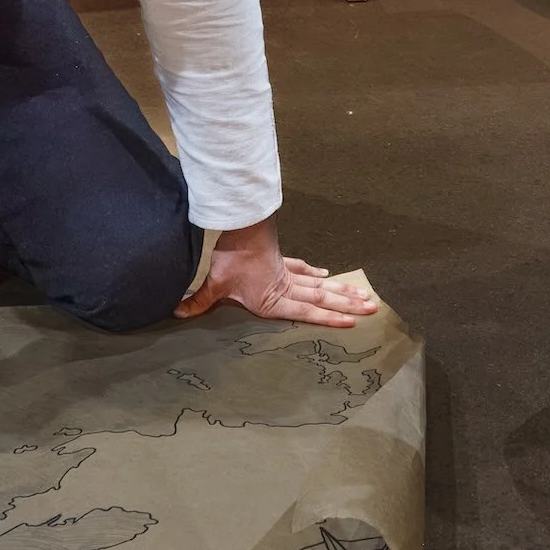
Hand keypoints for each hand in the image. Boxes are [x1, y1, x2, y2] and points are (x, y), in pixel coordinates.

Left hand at [175, 216, 377, 327]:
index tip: (352, 322)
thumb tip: (176, 313)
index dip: (329, 319)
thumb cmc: (231, 259)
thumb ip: (199, 301)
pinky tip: (326, 274)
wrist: (241, 227)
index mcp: (275, 300)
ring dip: (341, 290)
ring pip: (321, 284)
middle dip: (347, 305)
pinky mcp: (283, 260)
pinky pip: (303, 269)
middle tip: (373, 309)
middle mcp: (287, 288)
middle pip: (323, 298)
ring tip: (364, 295)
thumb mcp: (215, 284)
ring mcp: (288, 273)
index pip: (308, 312)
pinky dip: (315, 272)